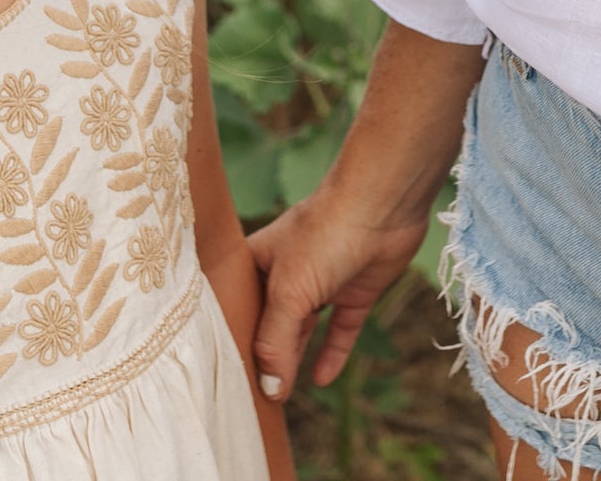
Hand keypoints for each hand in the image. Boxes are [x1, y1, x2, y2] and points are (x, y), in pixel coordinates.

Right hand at [247, 178, 434, 396]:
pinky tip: (322, 379)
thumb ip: (276, 341)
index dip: (226, 337)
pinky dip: (332, 353)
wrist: (383, 204)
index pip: (234, 308)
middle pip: (267, 323)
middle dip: (260, 357)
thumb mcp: (290, 292)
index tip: (216, 373)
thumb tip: (270, 389)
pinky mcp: (353, 291)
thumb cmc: (325, 233)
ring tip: (279, 397)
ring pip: (301, 330)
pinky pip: (339, 330)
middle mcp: (285, 273)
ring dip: (293, 359)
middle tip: (247, 396)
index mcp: (256, 263)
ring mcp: (321, 283)